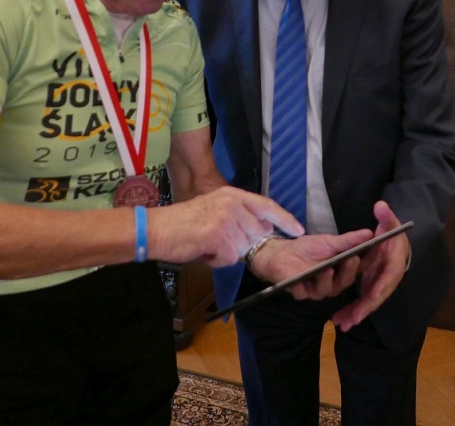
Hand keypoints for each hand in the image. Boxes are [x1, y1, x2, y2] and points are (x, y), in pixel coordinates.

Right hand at [147, 187, 303, 266]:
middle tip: (217, 241)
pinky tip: (202, 250)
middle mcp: (232, 203)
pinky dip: (216, 261)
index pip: (267, 205)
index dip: (285, 219)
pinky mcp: (218, 235)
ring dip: (227, 253)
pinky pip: (229, 258)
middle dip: (241, 244)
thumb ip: (238, 215)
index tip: (299, 230)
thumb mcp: (214, 208)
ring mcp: (226, 218)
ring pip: (243, 248)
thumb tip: (260, 230)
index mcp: (232, 194)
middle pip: (256, 234)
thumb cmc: (183, 223)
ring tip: (207, 244)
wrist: (156, 229)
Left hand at [249, 229, 373, 300]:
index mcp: (342, 270)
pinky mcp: (301, 293)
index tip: (375, 252)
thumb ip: (348, 241)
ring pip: (328, 289)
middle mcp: (334, 283)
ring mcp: (318, 289)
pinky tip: (305, 278)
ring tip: (328, 268)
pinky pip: (306, 292)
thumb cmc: (308, 247)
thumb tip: (369, 233)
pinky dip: (306, 285)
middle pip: (346, 282)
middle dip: (349, 271)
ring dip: (329, 279)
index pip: (359, 268)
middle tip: (352, 258)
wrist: (282, 252)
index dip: (367, 262)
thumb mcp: (329, 241)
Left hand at [332, 201, 410, 331]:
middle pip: (375, 297)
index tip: (370, 298)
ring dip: (355, 313)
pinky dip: (352, 311)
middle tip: (351, 320)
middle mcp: (385, 278)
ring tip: (342, 323)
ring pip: (366, 302)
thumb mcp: (389, 222)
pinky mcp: (369, 287)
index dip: (378, 290)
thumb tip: (381, 206)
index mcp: (393, 264)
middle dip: (364, 309)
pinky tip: (341, 319)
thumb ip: (386, 216)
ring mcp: (376, 284)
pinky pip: (361, 301)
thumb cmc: (392, 234)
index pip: (387, 280)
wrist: (393, 242)